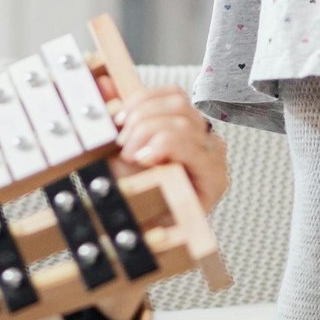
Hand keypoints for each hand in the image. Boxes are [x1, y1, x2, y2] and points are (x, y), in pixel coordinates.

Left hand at [111, 85, 228, 214]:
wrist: (148, 237)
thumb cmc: (141, 195)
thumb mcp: (123, 150)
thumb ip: (117, 116)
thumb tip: (103, 82)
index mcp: (186, 128)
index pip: (173, 95)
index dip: (143, 100)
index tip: (119, 118)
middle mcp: (205, 139)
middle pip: (178, 104)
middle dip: (143, 118)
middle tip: (123, 143)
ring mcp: (213, 157)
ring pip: (184, 121)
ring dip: (150, 133)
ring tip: (132, 156)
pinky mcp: (216, 177)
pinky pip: (193, 147)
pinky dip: (164, 146)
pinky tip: (147, 160)